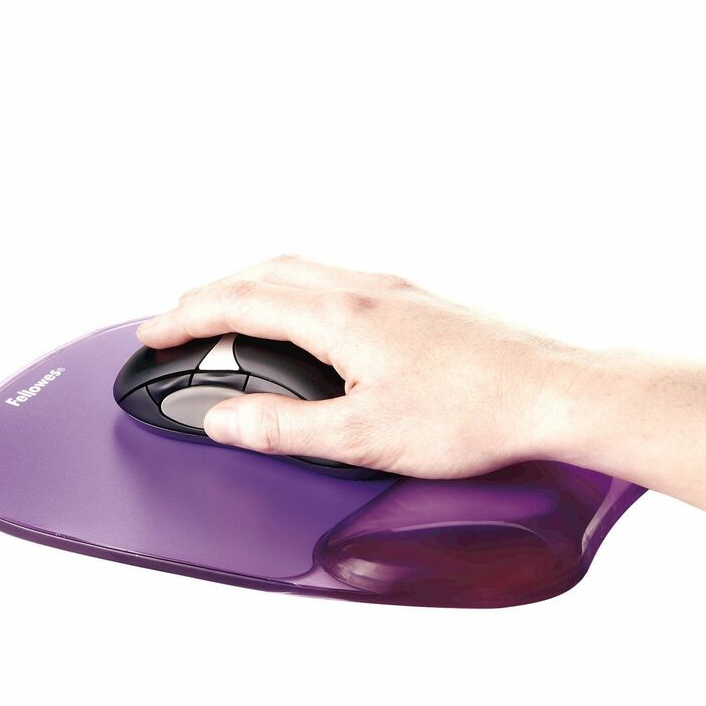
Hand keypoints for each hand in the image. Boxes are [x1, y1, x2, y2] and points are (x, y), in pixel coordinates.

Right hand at [136, 256, 580, 477]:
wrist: (552, 393)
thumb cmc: (474, 413)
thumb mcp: (363, 437)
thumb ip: (284, 428)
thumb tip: (224, 420)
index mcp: (343, 316)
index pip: (239, 301)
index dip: (186, 316)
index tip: (153, 331)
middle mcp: (367, 289)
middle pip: (265, 271)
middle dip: (212, 292)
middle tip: (181, 318)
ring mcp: (396, 291)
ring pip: (302, 269)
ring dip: (254, 285)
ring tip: (231, 313)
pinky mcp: (419, 303)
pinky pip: (336, 279)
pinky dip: (296, 290)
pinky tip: (307, 317)